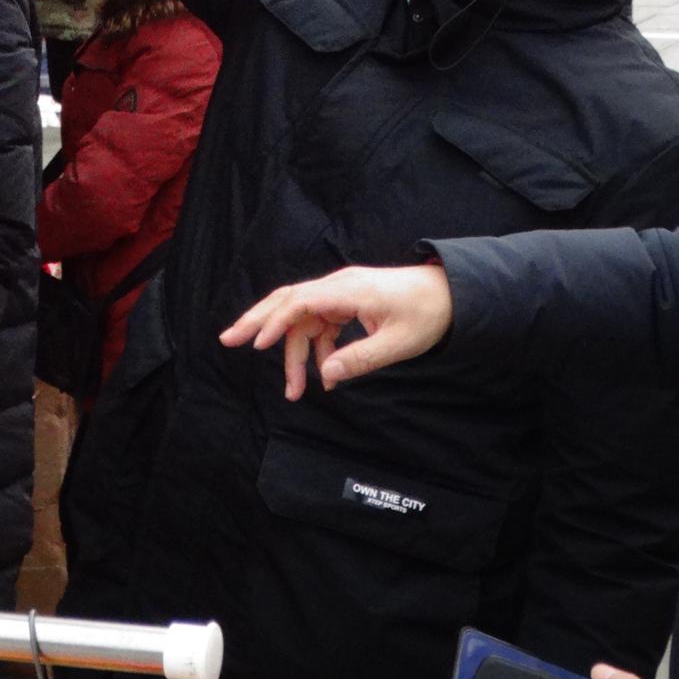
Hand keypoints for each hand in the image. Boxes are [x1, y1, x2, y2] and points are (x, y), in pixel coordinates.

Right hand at [220, 263, 453, 398]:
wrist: (451, 293)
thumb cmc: (428, 314)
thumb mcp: (398, 344)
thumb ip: (360, 360)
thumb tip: (326, 375)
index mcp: (347, 291)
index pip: (299, 301)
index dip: (274, 322)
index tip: (256, 345)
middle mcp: (338, 288)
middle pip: (286, 300)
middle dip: (256, 321)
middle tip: (227, 340)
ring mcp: (341, 295)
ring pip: (302, 319)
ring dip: (293, 353)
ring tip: (293, 391)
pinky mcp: (347, 304)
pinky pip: (320, 325)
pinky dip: (316, 350)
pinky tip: (322, 376)